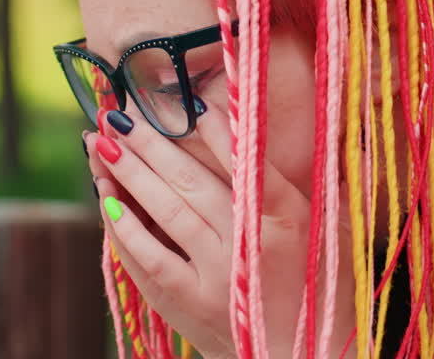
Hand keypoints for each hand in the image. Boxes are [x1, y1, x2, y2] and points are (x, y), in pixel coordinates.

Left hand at [85, 110, 355, 357]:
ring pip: (166, 211)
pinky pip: (149, 258)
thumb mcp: (332, 232)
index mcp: (287, 219)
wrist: (304, 357)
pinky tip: (105, 197)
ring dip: (129, 172)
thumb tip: (313, 132)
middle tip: (119, 112)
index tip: (189, 101)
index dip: (217, 131)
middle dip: (151, 142)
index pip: (247, 164)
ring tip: (102, 142)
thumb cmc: (319, 287)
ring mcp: (217, 275)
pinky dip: (125, 226)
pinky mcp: (190, 302)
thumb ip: (319, 182)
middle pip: (192, 181)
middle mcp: (249, 244)